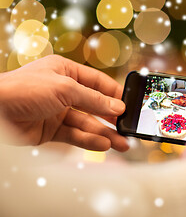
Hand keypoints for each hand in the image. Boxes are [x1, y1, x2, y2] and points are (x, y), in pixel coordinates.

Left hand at [0, 55, 128, 151]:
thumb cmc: (23, 89)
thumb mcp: (64, 89)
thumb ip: (93, 99)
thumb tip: (117, 107)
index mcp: (67, 72)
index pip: (98, 83)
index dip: (115, 94)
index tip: (130, 105)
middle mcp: (64, 91)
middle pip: (95, 105)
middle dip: (112, 118)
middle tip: (129, 128)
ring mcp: (58, 111)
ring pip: (88, 123)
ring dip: (105, 133)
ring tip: (122, 144)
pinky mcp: (52, 130)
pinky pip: (76, 135)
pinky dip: (89, 140)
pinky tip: (103, 145)